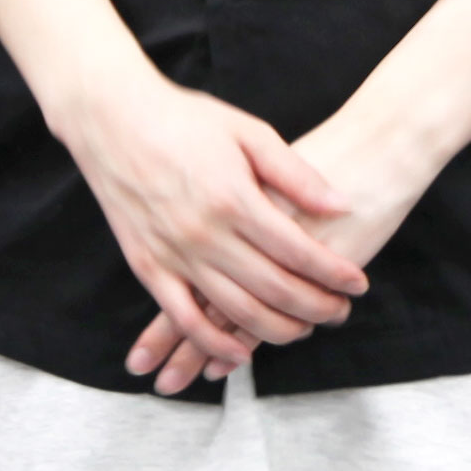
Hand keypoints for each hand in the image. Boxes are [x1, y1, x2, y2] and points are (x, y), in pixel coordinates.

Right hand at [128, 101, 437, 397]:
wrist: (112, 118)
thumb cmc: (185, 118)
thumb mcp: (248, 131)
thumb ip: (295, 174)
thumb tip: (342, 204)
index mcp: (235, 198)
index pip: (298, 250)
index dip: (333, 273)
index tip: (358, 284)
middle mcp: (205, 234)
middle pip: (274, 289)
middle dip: (316, 307)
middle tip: (341, 312)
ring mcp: (174, 255)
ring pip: (235, 312)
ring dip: (276, 330)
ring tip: (305, 329)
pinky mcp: (147, 268)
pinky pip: (185, 318)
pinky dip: (214, 343)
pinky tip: (241, 353)